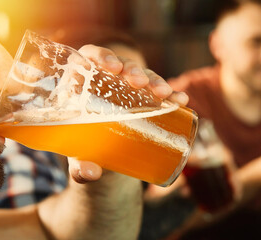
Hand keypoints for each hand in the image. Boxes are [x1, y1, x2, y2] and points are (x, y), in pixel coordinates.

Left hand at [67, 44, 188, 182]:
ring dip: (154, 79)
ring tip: (165, 93)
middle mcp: (105, 80)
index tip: (111, 67)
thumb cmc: (81, 150)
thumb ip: (79, 167)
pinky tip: (181, 100)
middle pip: (119, 64)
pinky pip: (158, 92)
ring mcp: (126, 89)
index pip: (89, 57)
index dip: (100, 55)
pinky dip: (171, 95)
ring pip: (141, 75)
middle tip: (139, 83)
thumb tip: (91, 173)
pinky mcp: (143, 101)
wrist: (101, 157)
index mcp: (81, 83)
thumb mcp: (78, 157)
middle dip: (132, 69)